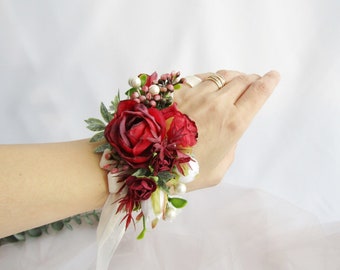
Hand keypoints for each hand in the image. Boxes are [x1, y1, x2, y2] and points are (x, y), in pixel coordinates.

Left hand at [174, 70, 279, 189]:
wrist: (146, 163)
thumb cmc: (184, 173)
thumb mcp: (218, 170)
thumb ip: (229, 147)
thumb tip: (228, 132)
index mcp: (233, 124)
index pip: (258, 93)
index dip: (268, 82)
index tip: (273, 76)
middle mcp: (218, 104)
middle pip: (242, 80)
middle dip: (251, 79)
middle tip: (252, 80)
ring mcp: (196, 94)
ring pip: (221, 76)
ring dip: (232, 76)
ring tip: (233, 80)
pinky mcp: (177, 90)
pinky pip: (199, 77)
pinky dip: (209, 78)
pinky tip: (209, 83)